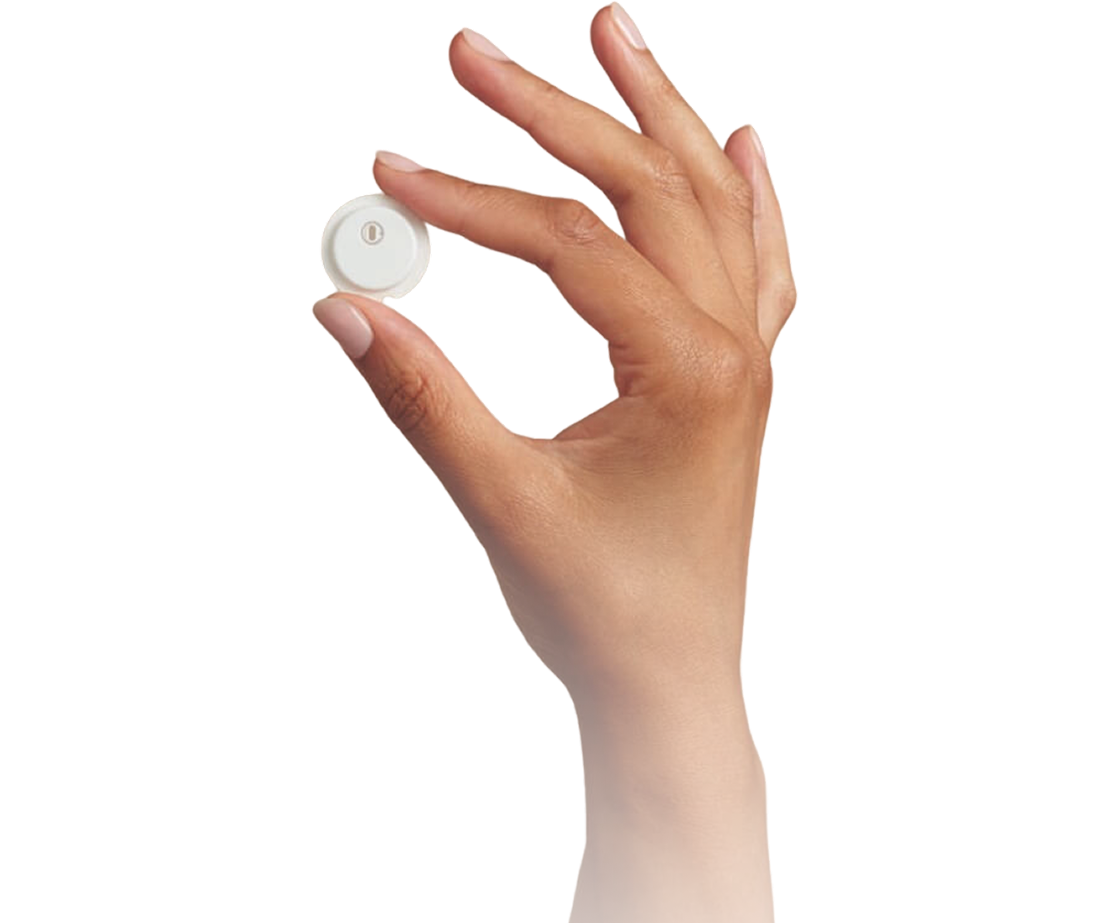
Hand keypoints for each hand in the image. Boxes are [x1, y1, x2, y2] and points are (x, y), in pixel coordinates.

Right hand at [314, 7, 794, 715]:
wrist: (670, 681)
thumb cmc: (603, 611)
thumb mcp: (503, 502)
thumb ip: (424, 399)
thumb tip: (345, 308)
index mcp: (689, 371)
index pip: (572, 246)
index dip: (472, 204)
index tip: (389, 180)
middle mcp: (731, 350)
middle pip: (649, 190)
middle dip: (558, 114)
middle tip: (472, 53)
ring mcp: (742, 363)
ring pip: (708, 207)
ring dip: (658, 116)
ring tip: (610, 33)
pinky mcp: (732, 386)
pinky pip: (755, 266)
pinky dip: (746, 198)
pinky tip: (742, 145)